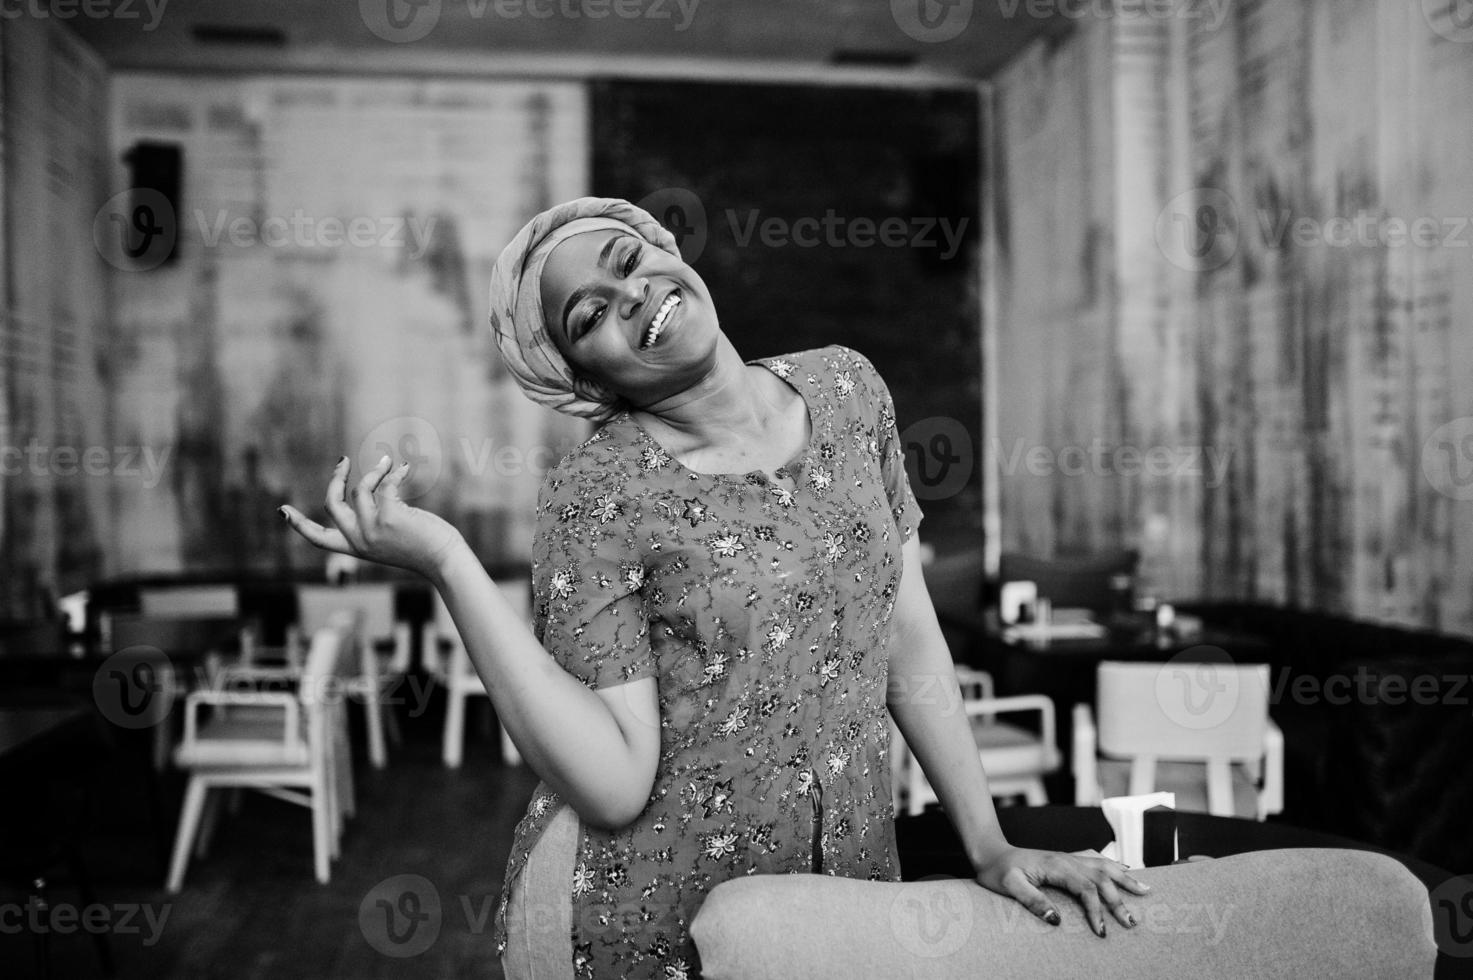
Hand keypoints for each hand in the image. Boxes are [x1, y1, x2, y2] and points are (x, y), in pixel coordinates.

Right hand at [279, 455, 466, 579]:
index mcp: (356, 548)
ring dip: (374, 472)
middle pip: (331, 505)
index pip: (319, 539)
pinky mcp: (389, 516)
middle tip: (342, 461)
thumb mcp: (391, 536)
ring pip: (360, 490)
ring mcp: (373, 529)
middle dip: (335, 479)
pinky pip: (384, 484)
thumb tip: (375, 478)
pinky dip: (394, 472)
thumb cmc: (423, 547)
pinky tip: (404, 468)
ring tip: (387, 465)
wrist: (444, 560)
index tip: (281, 511)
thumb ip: (376, 518)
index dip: (299, 525)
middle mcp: (360, 540)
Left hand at [973, 845, 1149, 936]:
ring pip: (1104, 865)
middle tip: (1133, 922)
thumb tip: (1056, 920)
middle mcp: (1067, 859)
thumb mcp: (1009, 887)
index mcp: (1056, 866)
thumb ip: (1032, 901)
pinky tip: (1125, 867)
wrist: (990, 852)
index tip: (1102, 931)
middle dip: (1119, 900)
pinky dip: (1113, 864)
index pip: (1086, 889)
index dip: (1097, 910)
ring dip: (1125, 878)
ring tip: (1146, 890)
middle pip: (1101, 878)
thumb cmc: (997, 871)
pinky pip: (1095, 859)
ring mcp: (1068, 857)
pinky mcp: (1066, 858)